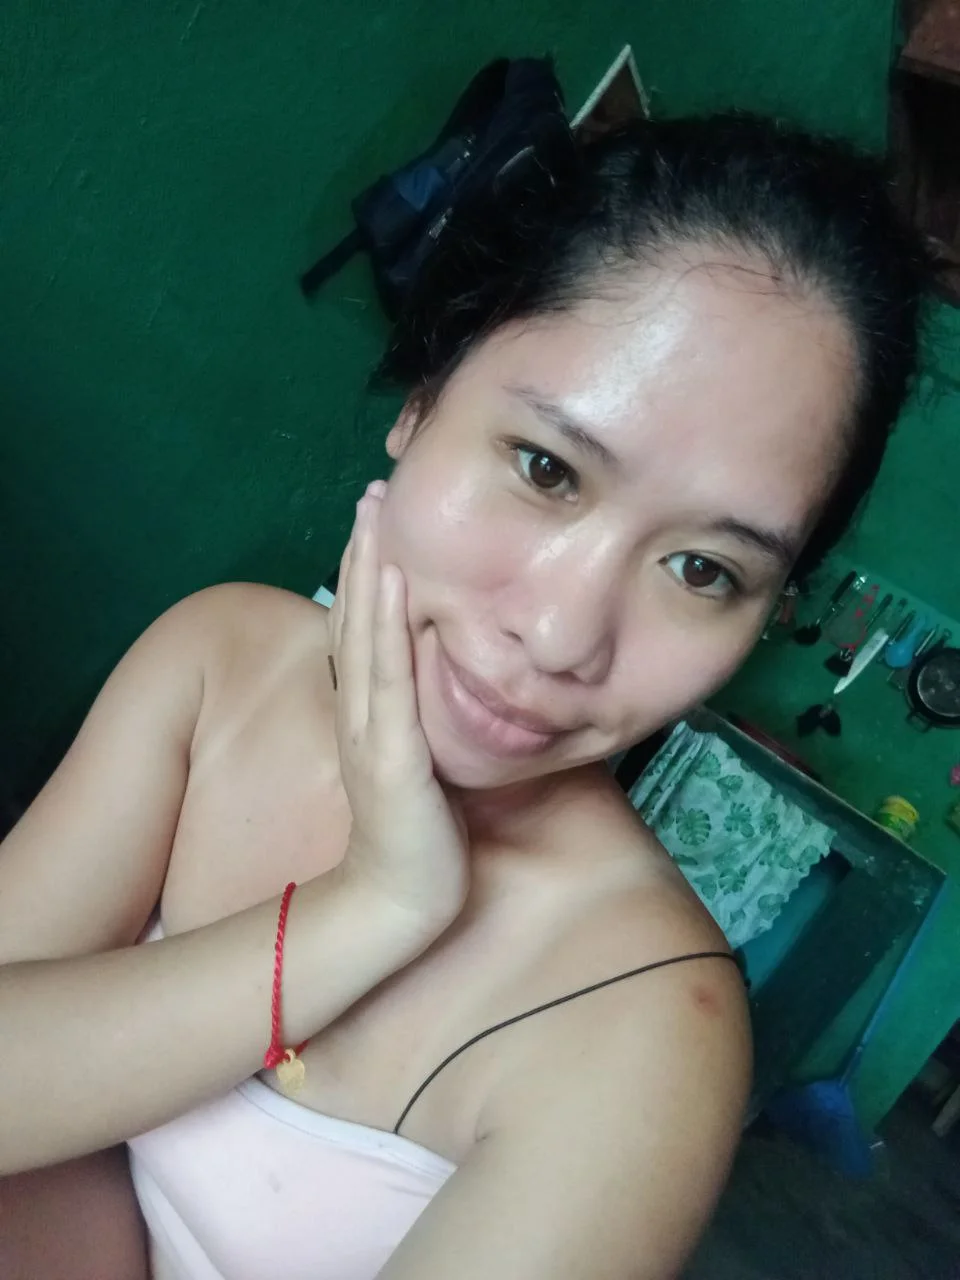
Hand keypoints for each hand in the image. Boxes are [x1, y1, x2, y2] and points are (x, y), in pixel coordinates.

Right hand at [329, 483, 469, 938]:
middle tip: (372, 492)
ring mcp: (369, 728)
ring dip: (367, 568)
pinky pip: (387, 676)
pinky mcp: (390, 752)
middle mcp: (359, 710)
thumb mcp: (418, 761)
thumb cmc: (419, 834)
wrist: (404, 899)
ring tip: (373, 511)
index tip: (374, 522)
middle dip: (362, 551)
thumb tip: (442, 672)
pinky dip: (384, 623)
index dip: (362, 572)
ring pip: (364, 632)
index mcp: (366, 713)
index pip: (360, 629)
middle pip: (355, 616)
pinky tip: (389, 579)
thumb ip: (420, 718)